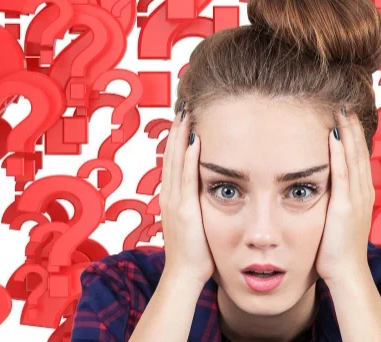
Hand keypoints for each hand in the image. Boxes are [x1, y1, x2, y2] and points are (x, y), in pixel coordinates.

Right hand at [158, 103, 214, 286]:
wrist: (184, 276)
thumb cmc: (195, 253)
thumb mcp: (195, 221)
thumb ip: (198, 204)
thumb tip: (210, 190)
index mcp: (172, 197)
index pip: (173, 160)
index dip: (177, 137)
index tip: (184, 117)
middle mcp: (169, 195)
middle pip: (171, 154)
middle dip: (177, 129)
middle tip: (184, 105)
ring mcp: (175, 202)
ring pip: (175, 161)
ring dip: (181, 136)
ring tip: (186, 113)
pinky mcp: (184, 211)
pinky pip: (187, 179)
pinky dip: (188, 158)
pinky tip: (194, 140)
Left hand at [315, 108, 375, 283]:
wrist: (346, 273)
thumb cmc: (338, 251)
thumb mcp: (339, 221)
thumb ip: (335, 203)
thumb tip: (325, 190)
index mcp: (362, 195)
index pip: (359, 158)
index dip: (355, 137)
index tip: (347, 117)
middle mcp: (363, 193)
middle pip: (359, 152)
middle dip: (353, 127)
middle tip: (346, 105)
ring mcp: (356, 199)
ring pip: (353, 158)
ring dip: (347, 133)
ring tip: (342, 112)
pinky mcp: (345, 206)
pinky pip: (342, 174)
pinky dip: (339, 153)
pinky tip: (333, 136)